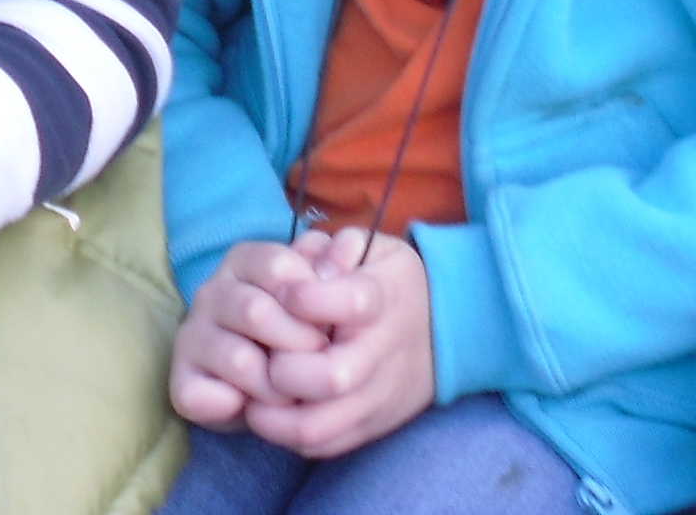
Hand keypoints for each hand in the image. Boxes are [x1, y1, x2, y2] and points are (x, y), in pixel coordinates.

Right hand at [170, 237, 335, 428]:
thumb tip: (347, 250)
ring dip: (277, 387)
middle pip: (257, 312)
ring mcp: (192, 335)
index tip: (328, 321)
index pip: (279, 266)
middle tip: (317, 361)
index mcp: (245, 260)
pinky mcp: (182, 380)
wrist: (277, 382)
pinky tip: (250, 406)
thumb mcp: (325, 293)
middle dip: (300, 345)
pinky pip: (202, 397)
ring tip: (291, 392)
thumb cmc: (302, 327)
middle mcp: (211, 292)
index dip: (313, 299)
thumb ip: (336, 268)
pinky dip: (234, 408)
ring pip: (239, 361)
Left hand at [245, 231, 435, 460]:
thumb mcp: (376, 250)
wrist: (444, 334)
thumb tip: (309, 264)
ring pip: (318, 426)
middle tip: (265, 352)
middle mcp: (382, 354)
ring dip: (273, 415)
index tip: (282, 292)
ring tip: (251, 392)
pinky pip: (321, 446)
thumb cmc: (392, 286)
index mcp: (384, 301)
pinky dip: (285, 435)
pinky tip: (269, 410)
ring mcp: (375, 398)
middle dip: (284, 367)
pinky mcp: (368, 427)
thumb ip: (339, 248)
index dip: (306, 298)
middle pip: (332, 377)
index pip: (351, 303)